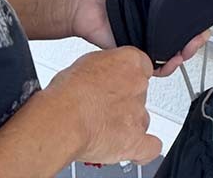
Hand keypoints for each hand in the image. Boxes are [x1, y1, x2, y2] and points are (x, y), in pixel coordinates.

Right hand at [46, 47, 161, 164]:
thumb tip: (100, 76)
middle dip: (123, 102)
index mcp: (129, 62)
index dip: (126, 78)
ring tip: (102, 129)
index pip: (141, 66)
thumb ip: (103, 69)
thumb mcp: (84, 64)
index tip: (117, 84)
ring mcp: (138, 114)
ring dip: (127, 125)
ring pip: (141, 120)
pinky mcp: (135, 141)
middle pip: (140, 94)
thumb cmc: (65, 93)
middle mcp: (138, 86)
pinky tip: (131, 149)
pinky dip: (143, 150)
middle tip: (101, 108)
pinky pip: (150, 147)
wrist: (62, 120)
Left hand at [71, 0, 210, 77]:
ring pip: (172, 50)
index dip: (201, 13)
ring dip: (185, 53)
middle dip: (197, 38)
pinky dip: (164, 66)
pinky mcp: (133, 48)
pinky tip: (169, 62)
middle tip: (199, 36)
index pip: (187, 6)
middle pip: (185, 32)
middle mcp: (155, 15)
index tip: (208, 13)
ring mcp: (145, 33)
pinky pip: (152, 63)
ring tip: (186, 50)